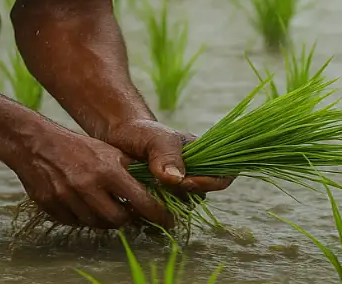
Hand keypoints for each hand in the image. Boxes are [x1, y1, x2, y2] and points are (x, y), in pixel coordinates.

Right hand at [9, 126, 177, 229]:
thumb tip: (157, 186)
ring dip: (104, 219)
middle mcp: (88, 186)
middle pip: (118, 220)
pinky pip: (74, 222)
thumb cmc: (78, 147)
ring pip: (95, 223)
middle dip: (127, 219)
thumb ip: (131, 170)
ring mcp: (67, 197)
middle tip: (129, 214)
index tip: (166, 220)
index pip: (141, 201)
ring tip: (105, 206)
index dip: (157, 214)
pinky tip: (83, 204)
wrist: (36, 143)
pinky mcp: (51, 205)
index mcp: (107, 170)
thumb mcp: (109, 151)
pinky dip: (82, 218)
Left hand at [102, 119, 234, 197]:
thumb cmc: (141, 132)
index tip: (186, 182)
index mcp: (201, 155)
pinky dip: (157, 207)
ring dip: (169, 202)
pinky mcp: (161, 196)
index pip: (223, 175)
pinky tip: (143, 197)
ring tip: (150, 188)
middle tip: (163, 186)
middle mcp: (192, 172)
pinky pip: (166, 209)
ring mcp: (176, 185)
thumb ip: (167, 156)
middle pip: (202, 194)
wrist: (118, 135)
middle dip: (185, 194)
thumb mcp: (156, 138)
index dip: (210, 183)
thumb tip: (176, 180)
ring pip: (184, 204)